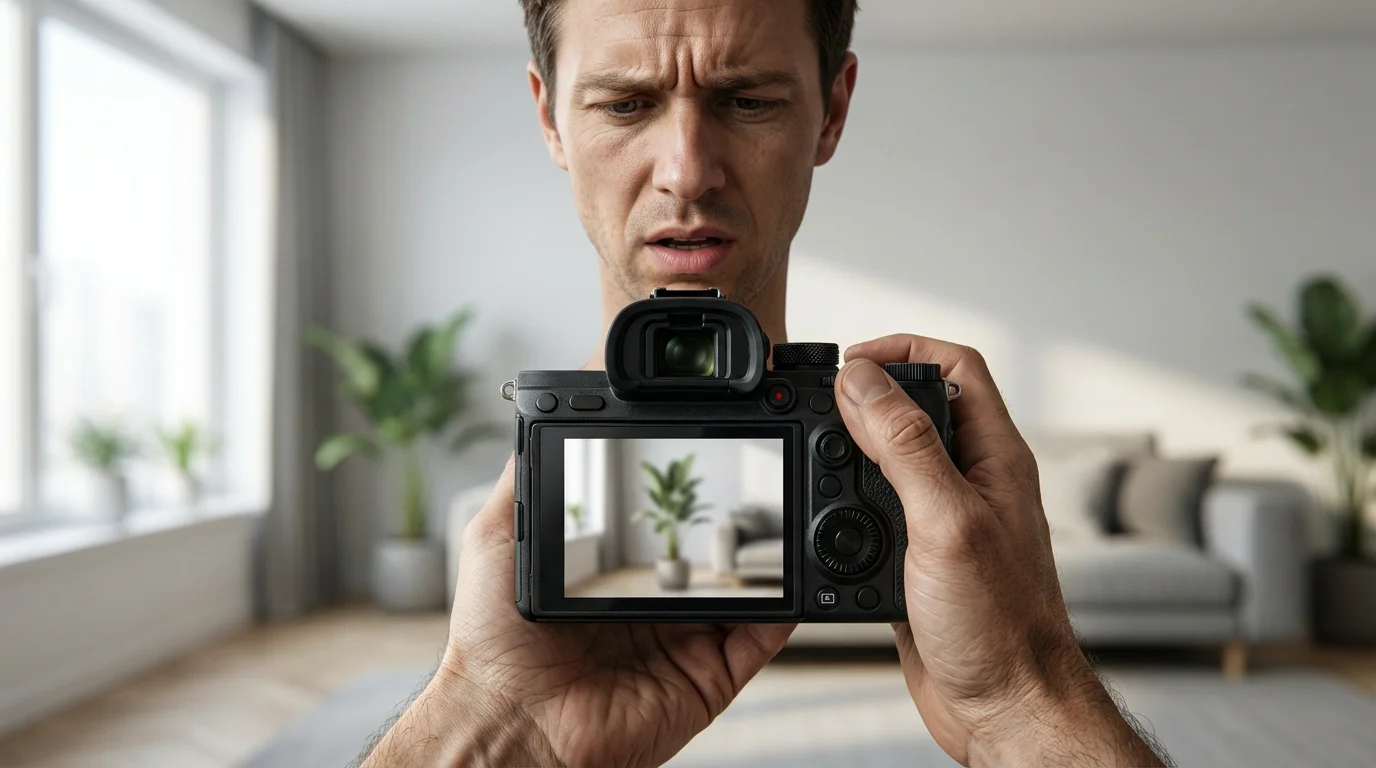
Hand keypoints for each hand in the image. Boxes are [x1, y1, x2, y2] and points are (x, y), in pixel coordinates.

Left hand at [361, 457, 794, 767]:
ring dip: (769, 559)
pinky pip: (761, 639)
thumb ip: (521, 477)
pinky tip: (793, 577)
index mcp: (615, 575)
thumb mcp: (498, 536)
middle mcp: (655, 607)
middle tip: (754, 482)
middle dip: (736, 523)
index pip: (666, 526)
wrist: (512, 722)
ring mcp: (686, 642)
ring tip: (783, 519)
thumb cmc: (494, 645)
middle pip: (712, 555)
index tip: (705, 451)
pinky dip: (785, 611)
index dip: (689, 495)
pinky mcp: (709, 676)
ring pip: (746, 591)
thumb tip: (538, 415)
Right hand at [835, 335, 1167, 766]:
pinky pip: (879, 510)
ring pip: (894, 458)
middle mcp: (974, 481)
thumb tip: (864, 381)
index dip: (904, 349)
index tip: (852, 360)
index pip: (957, 368)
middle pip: (919, 406)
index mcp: (994, 457)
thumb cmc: (1001, 625)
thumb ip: (906, 446)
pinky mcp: (921, 558)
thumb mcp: (947, 520)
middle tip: (822, 401)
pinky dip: (846, 503)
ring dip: (853, 447)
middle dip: (868, 394)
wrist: (1004, 707)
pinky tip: (827, 515)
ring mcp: (948, 520)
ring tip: (817, 447)